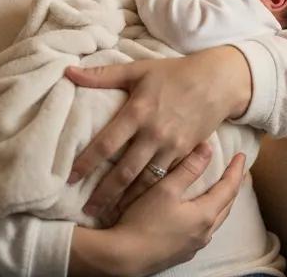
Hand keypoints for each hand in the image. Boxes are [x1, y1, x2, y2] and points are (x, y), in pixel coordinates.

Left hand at [64, 46, 251, 221]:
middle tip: (87, 211)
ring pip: (145, 182)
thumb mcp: (138, 69)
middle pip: (123, 172)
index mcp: (137, 111)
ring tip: (110, 216)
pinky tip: (140, 206)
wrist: (216, 81)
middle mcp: (153, 133)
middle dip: (104, 194)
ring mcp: (171, 146)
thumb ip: (103, 74)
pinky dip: (152, 194)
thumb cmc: (174, 72)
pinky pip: (166, 179)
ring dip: (127, 201)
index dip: (86, 163)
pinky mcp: (186, 154)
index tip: (70, 179)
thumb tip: (69, 72)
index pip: (105, 143)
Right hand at [69, 144, 245, 276]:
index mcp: (204, 215)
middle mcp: (204, 233)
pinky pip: (204, 231)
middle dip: (233, 187)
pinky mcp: (182, 253)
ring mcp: (194, 246)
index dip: (236, 171)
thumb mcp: (165, 188)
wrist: (124, 258)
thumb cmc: (143, 220)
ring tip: (223, 190)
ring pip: (216, 220)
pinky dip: (209, 215)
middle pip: (226, 206)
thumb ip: (188, 168)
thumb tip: (208, 148)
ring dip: (222, 203)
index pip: (228, 189)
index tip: (242, 156)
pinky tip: (201, 213)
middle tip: (238, 172)